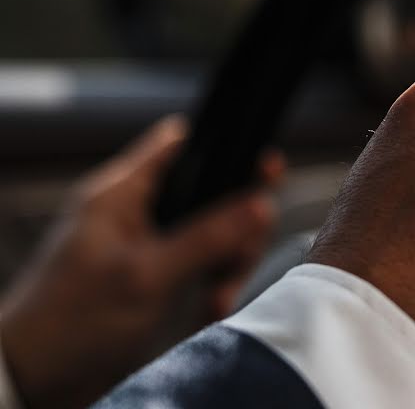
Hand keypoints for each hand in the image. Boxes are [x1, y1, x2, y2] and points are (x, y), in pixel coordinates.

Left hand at [0, 116, 280, 408]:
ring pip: (214, 232)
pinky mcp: (159, 277)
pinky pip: (203, 267)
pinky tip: (210, 307)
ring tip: (218, 297)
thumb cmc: (70, 322)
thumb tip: (259, 205)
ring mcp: (151, 245)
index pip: (180, 145)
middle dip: (237, 224)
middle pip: (211, 193)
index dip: (223, 148)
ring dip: (228, 263)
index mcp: (124, 194)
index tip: (261, 170)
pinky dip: (214, 285)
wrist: (40, 381)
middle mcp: (140, 213)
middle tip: (240, 255)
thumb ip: (206, 237)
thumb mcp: (147, 275)